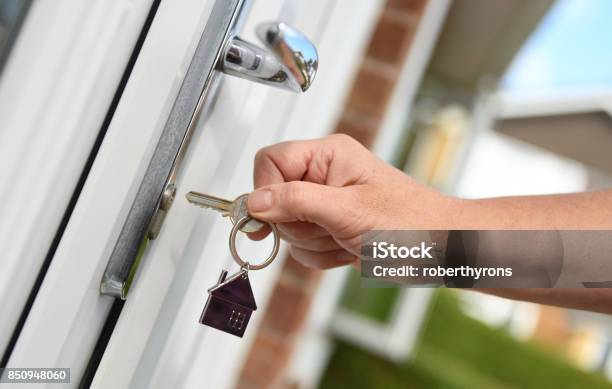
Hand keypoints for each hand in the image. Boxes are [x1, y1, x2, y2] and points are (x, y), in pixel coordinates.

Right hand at [247, 134, 458, 268]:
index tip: (270, 218)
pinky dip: (322, 256)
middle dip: (300, 225)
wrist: (441, 250)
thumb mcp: (348, 211)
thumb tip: (254, 201)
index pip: (270, 161)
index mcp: (328, 154)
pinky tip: (348, 250)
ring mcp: (325, 203)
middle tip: (332, 228)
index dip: (266, 191)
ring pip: (288, 229)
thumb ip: (297, 201)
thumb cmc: (411, 223)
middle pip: (275, 200)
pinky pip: (303, 246)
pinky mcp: (329, 227)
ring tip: (347, 239)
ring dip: (315, 244)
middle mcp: (323, 174)